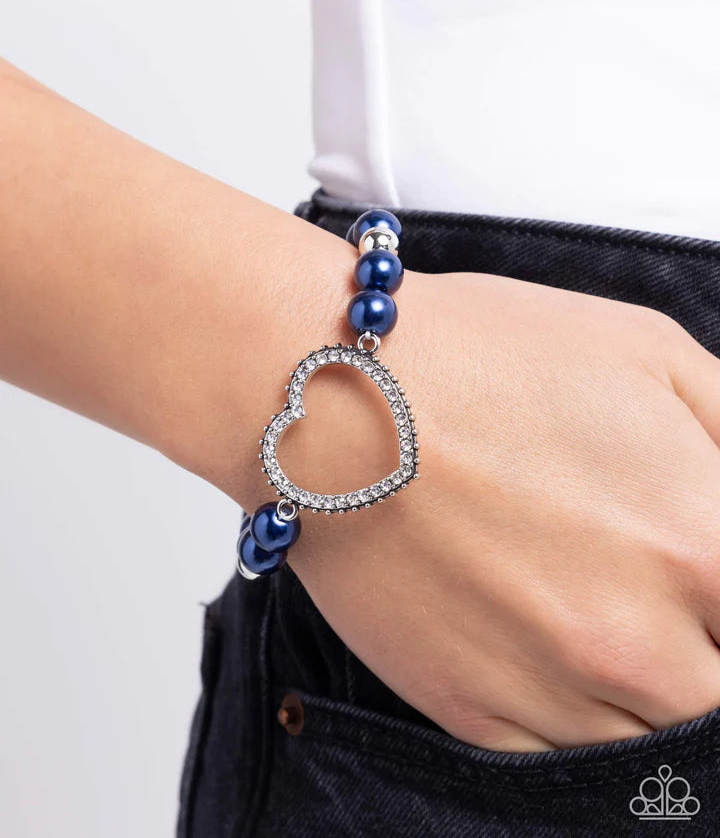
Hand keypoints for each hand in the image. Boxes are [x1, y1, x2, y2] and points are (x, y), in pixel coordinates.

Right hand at [283, 269, 719, 750]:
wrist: (331, 397)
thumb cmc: (481, 357)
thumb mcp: (649, 353)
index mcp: (699, 542)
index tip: (710, 580)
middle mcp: (635, 640)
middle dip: (707, 647)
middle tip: (672, 604)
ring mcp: (549, 688)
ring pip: (657, 749)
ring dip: (653, 693)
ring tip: (605, 620)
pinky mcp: (471, 712)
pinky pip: (566, 765)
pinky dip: (581, 725)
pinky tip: (556, 658)